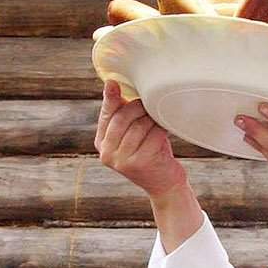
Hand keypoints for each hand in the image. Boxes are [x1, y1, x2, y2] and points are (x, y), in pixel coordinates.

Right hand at [96, 80, 187, 198]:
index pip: (106, 115)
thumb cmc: (150, 152)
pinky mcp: (140, 163)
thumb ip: (122, 114)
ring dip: (152, 118)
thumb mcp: (132, 134)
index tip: (113, 82)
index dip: (111, 98)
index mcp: (101, 144)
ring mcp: (122, 160)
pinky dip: (162, 129)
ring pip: (139, 125)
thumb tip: (114, 84)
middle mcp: (107, 154)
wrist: (164, 185)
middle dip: (139, 107)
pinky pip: (153, 135)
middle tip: (152, 104)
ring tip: (159, 118)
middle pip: (122, 118)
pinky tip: (166, 129)